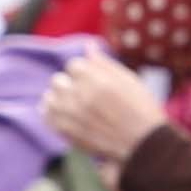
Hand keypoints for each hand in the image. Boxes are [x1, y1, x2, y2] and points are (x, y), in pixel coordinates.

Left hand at [41, 45, 166, 162]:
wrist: (143, 144)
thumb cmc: (140, 108)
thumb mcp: (128, 79)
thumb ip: (104, 63)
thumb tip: (88, 45)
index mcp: (96, 80)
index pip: (74, 65)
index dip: (85, 71)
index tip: (95, 80)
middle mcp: (80, 96)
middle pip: (58, 80)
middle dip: (70, 83)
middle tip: (86, 93)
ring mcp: (70, 115)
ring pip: (49, 97)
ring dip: (60, 97)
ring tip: (76, 104)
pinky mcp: (66, 132)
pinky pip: (47, 115)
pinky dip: (53, 112)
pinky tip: (66, 113)